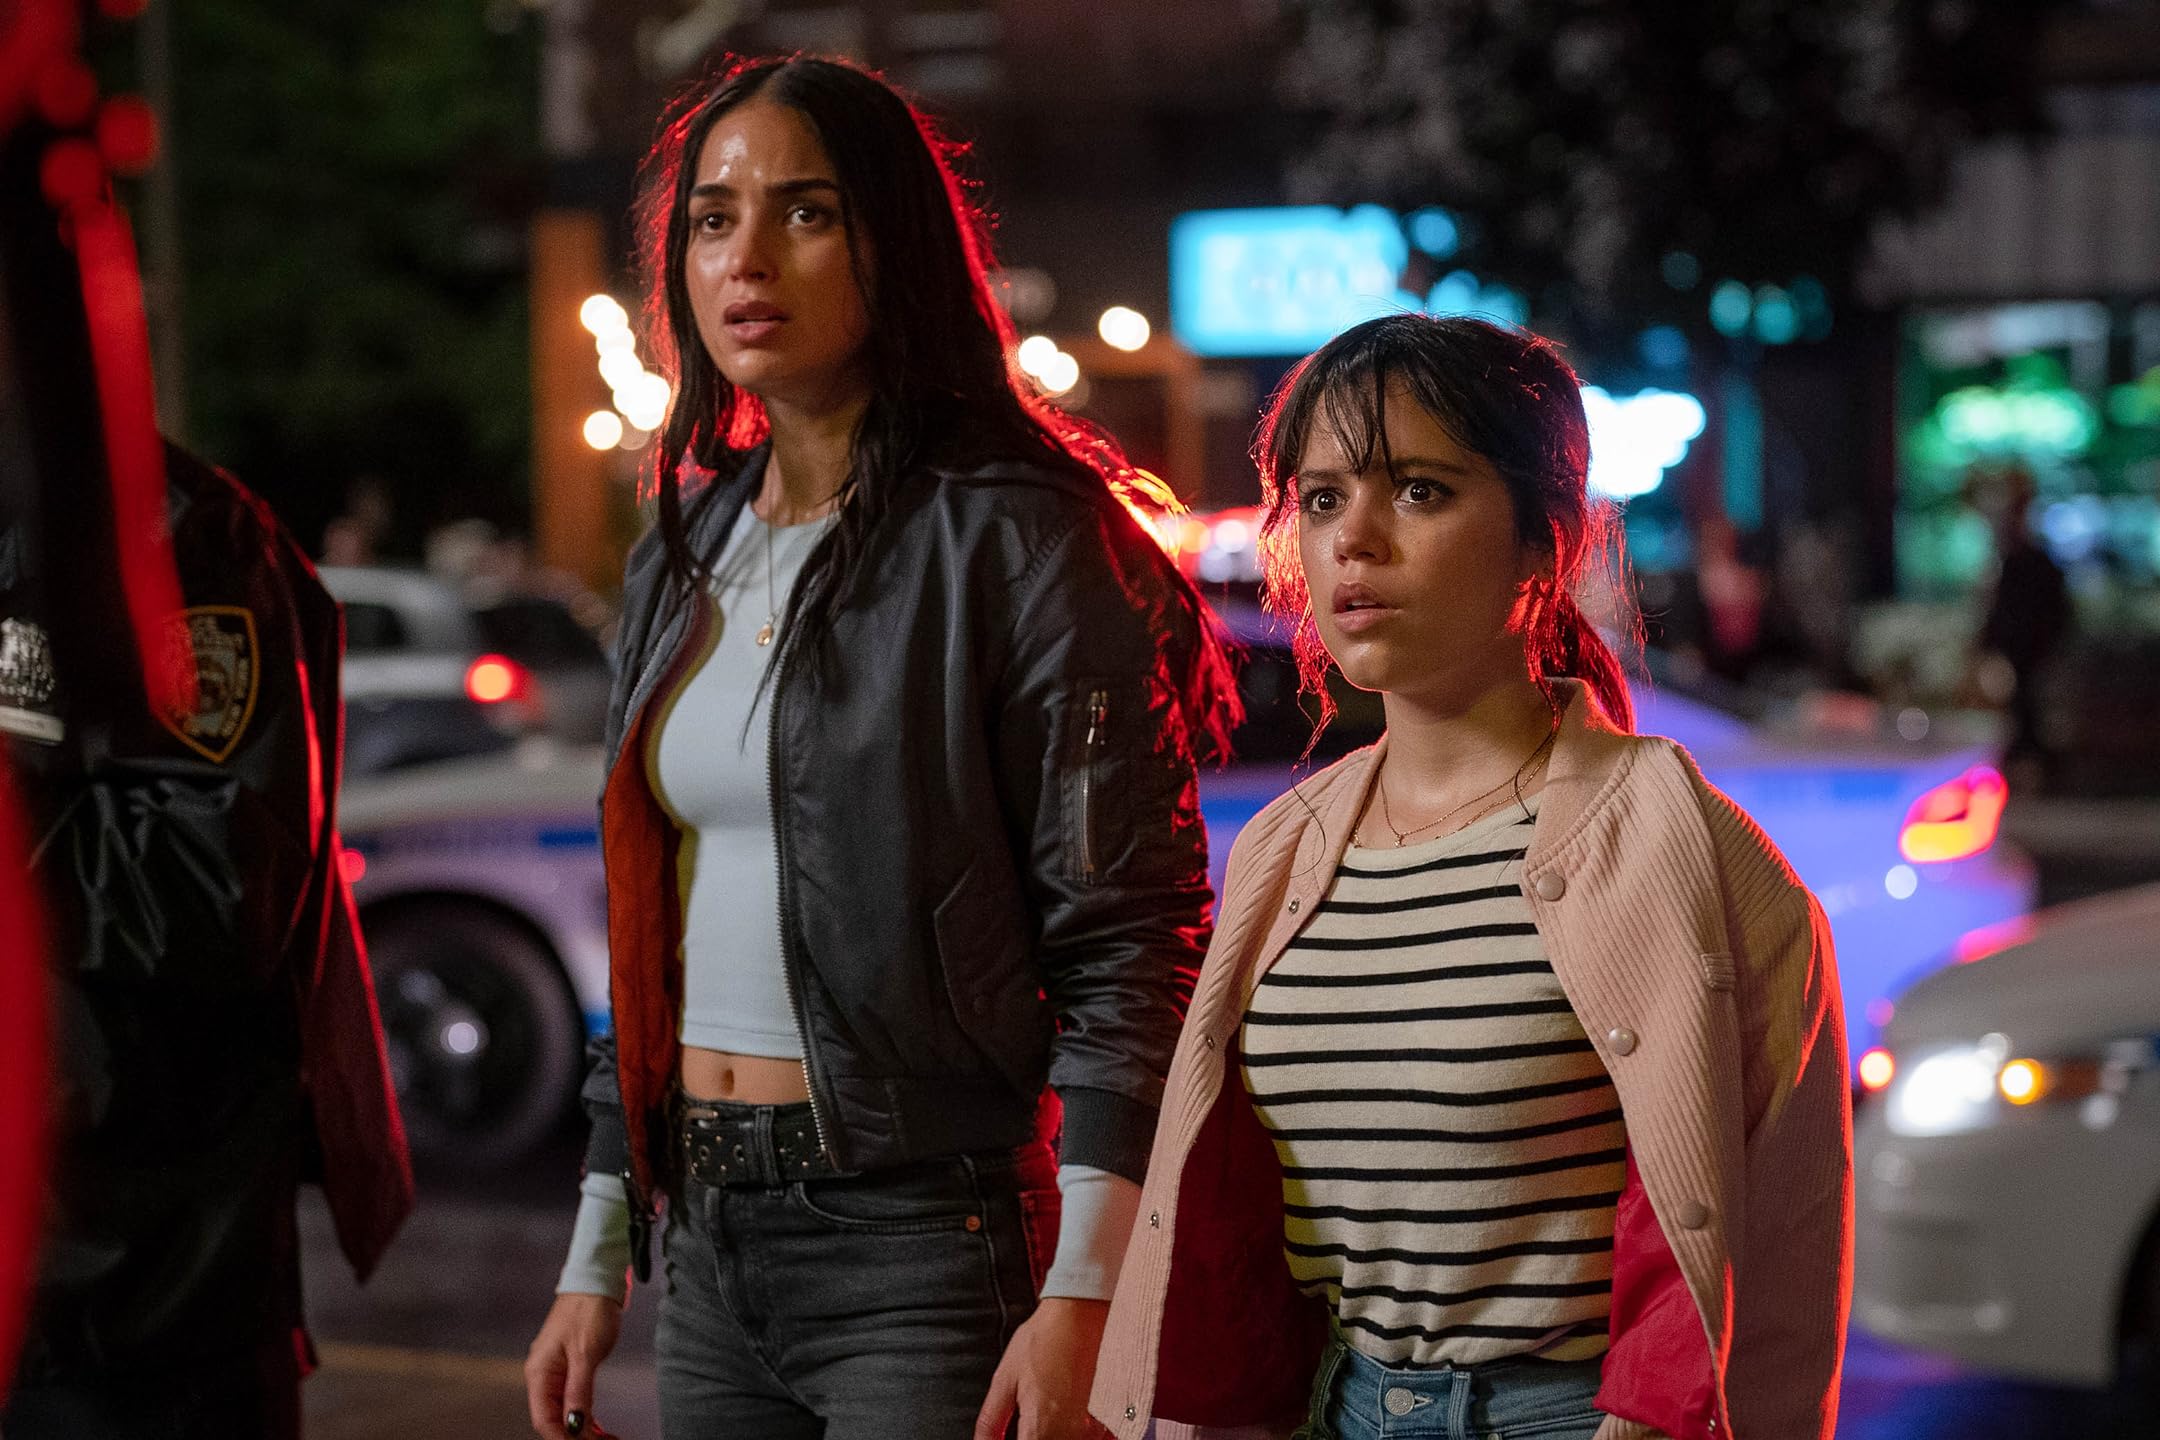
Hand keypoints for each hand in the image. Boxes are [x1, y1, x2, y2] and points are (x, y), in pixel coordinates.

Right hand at [525, 1292, 623, 1439]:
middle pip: (553, 1419)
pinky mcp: (570, 1367)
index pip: (544, 1420)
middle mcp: (543, 1375)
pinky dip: (586, 1414)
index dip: (563, 1438)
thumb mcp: (586, 1354)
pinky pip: (573, 1400)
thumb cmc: (588, 1310)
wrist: (596, 1281)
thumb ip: (578, 1392)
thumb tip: (573, 1425)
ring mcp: (556, 1371)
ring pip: (564, 1412)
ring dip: (583, 1429)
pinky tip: (599, 1427)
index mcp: (539, 1372)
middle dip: (575, 1436)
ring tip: (605, 1439)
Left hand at [973, 1296, 1115, 1439]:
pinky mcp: (1106, 1419)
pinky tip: (1066, 1416)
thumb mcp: (1005, 1378)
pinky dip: (1075, 1432)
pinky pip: (1090, 1438)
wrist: (1081, 1312)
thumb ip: (991, 1421)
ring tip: (1045, 1414)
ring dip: (1054, 1436)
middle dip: (1032, 1438)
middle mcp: (1070, 1433)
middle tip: (1025, 1422)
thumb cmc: (1044, 1338)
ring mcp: (1092, 1428)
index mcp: (1040, 1428)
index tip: (1010, 1435)